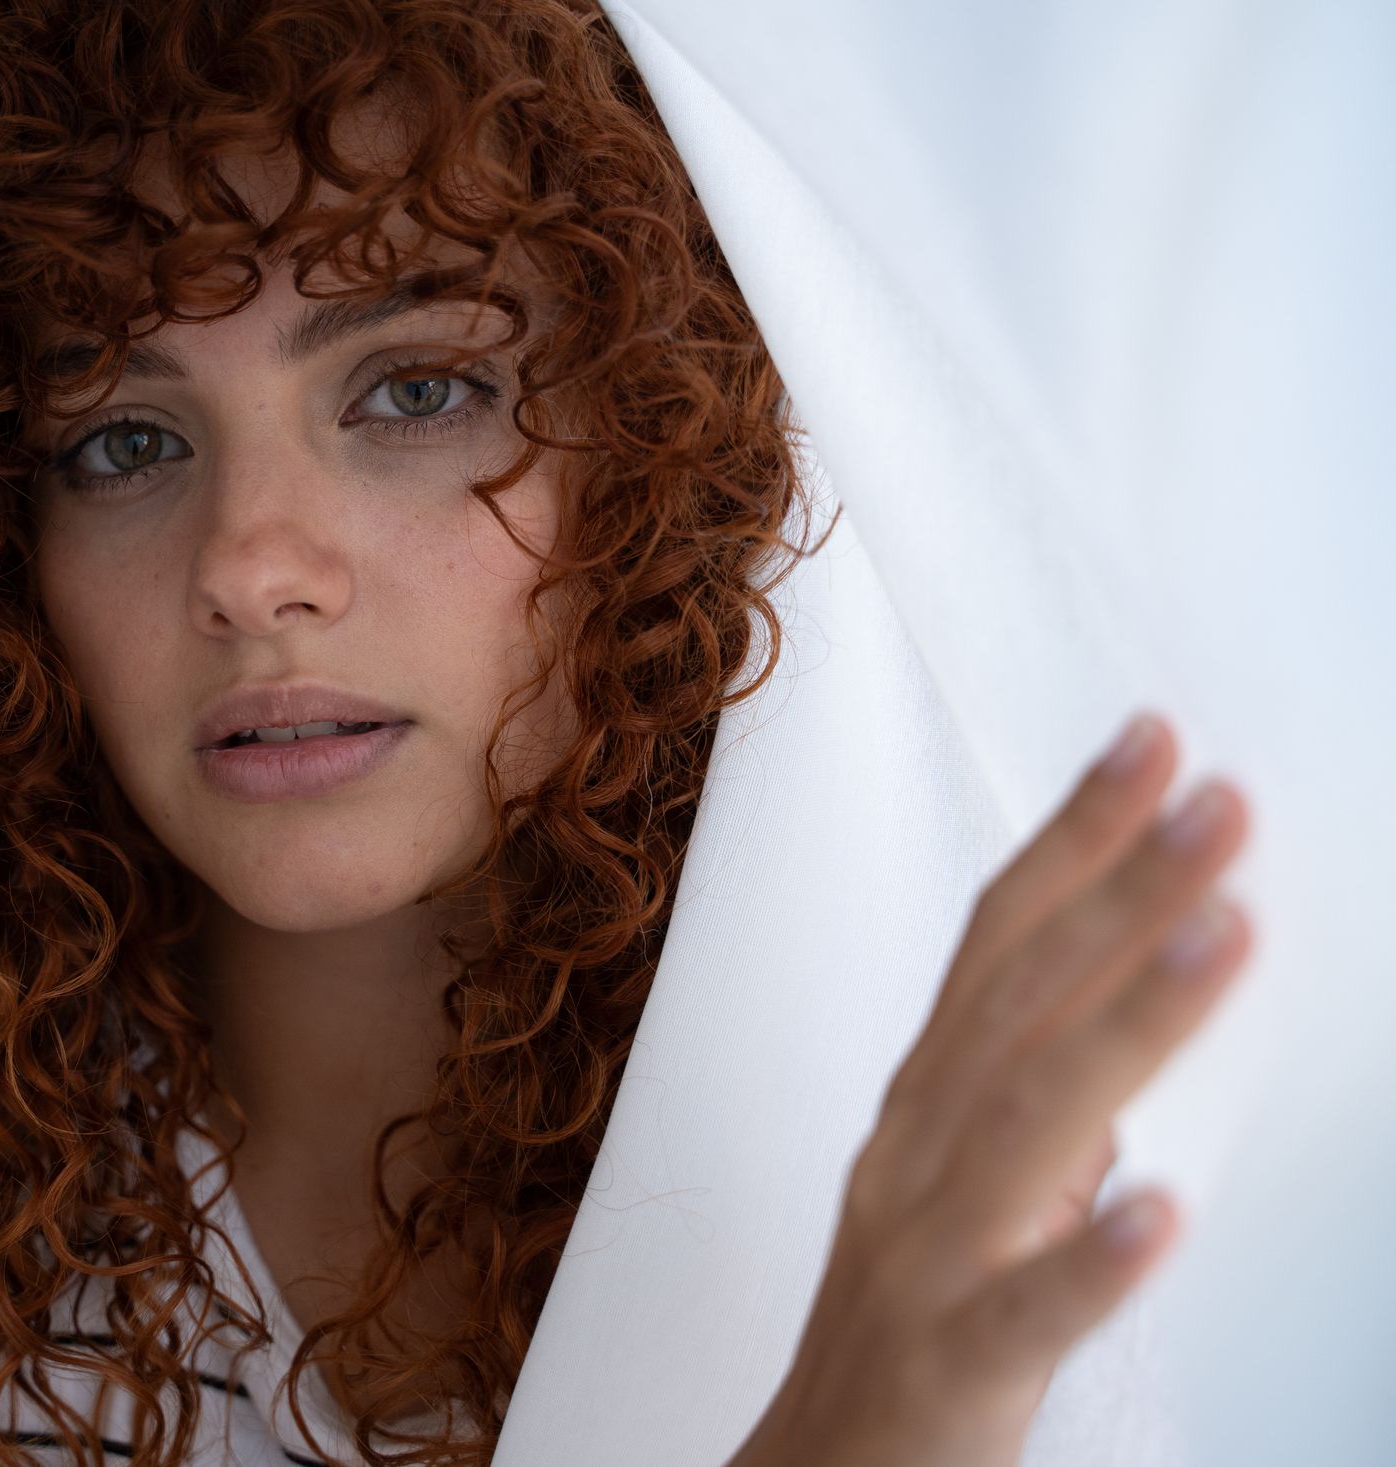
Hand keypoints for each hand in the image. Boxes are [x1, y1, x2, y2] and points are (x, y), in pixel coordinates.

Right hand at [729, 712, 1252, 1466]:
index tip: (1152, 742)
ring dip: (1126, 1024)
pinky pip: (1020, 1309)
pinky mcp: (949, 1363)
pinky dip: (1085, 1256)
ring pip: (1025, 1125)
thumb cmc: (905, 1315)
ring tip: (1224, 936)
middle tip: (1219, 799)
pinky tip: (1159, 1211)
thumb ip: (1034, 1092)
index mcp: (924, 1102)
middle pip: (1017, 1004)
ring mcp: (925, 1253)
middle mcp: (914, 1154)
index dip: (1072, 838)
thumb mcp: (963, 1178)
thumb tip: (1138, 1004)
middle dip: (1119, 892)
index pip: (998, 942)